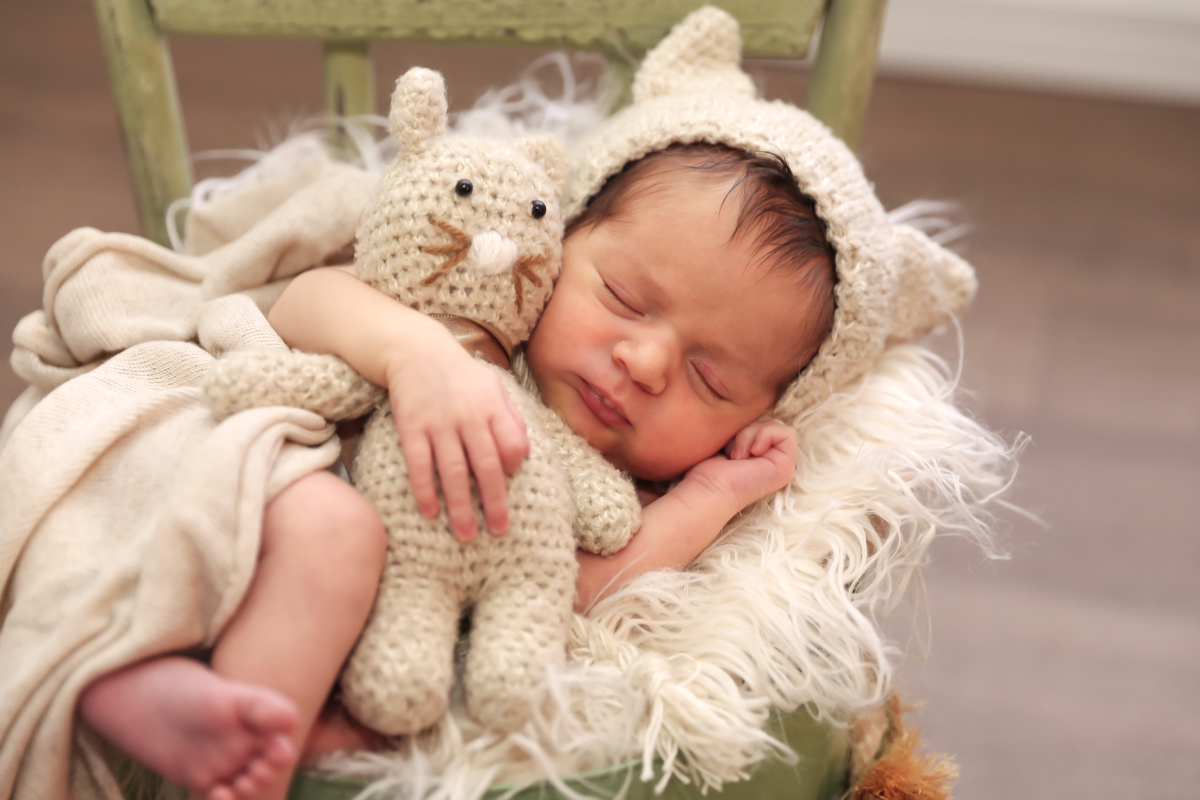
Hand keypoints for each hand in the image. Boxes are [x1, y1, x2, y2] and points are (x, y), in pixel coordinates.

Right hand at [385, 340, 527, 541]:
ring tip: (466, 535)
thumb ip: (510, 419)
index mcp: (493, 407)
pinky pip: (419, 464)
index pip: (513, 445)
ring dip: (461, 506)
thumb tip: (523, 457)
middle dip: (494, 501)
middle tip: (498, 530)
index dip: (513, 467)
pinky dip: (425, 490)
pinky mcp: (411, 427)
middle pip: (486, 465)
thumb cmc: (462, 377)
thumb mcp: (493, 388)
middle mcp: (469, 416)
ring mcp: (439, 423)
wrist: (417, 350)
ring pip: (453, 471)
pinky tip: (430, 512)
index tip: (510, 485)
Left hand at [675, 419, 797, 516]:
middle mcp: (775, 461)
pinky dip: (762, 436)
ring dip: (749, 434)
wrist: (706, 488)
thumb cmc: (708, 467)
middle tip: (731, 452)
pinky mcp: (786, 467)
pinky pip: (786, 433)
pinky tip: (746, 456)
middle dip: (746, 430)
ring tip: (736, 455)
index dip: (744, 427)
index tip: (727, 448)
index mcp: (763, 456)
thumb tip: (748, 405)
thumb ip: (743, 427)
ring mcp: (783, 466)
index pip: (763, 422)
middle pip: (770, 422)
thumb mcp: (728, 438)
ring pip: (776, 425)